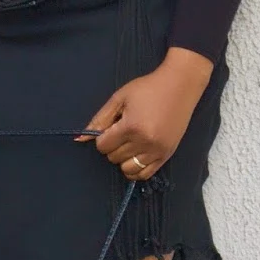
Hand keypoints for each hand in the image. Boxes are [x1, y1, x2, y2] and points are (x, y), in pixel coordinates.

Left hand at [76, 47, 214, 180]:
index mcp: (131, 126)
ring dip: (123, 159)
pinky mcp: (167, 155)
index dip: (102, 137)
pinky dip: (136, 169)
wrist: (180, 85)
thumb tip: (80, 139)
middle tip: (122, 131)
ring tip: (130, 144)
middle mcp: (145, 142)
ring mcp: (157, 151)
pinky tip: (136, 155)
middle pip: (114, 158)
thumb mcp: (120, 98)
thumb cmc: (147, 88)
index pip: (103, 146)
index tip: (112, 127)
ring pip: (127, 169)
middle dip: (113, 146)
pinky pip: (145, 174)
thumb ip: (99, 119)